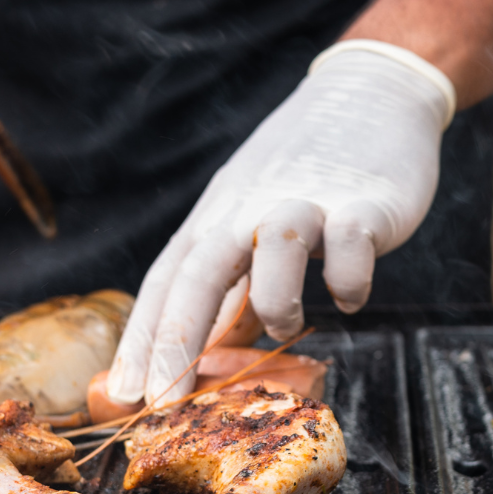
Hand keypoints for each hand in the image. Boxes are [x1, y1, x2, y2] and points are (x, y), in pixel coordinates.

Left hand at [107, 41, 456, 404]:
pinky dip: (348, 280)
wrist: (370, 94)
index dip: (141, 342)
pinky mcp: (363, 203)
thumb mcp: (249, 217)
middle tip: (162, 399)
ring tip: (285, 327)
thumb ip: (229, 282)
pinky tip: (349, 298)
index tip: (122, 398)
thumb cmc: (303, 170)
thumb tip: (199, 358)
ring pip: (273, 246)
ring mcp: (306, 202)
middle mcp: (250, 208)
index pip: (166, 283)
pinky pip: (350, 244)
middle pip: (200, 271)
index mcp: (217, 217)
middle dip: (177, 339)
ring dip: (274, 300)